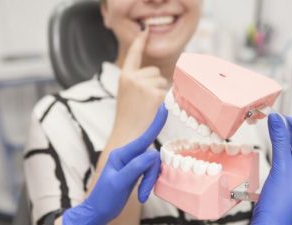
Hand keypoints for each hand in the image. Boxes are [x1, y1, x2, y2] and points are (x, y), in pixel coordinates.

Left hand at [62, 104, 167, 224]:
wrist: (98, 212)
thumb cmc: (104, 198)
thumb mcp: (119, 182)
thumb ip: (135, 167)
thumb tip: (152, 156)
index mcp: (121, 154)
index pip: (143, 137)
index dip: (156, 123)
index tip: (164, 108)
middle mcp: (128, 156)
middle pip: (151, 158)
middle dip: (151, 175)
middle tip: (144, 192)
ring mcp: (133, 164)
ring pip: (152, 167)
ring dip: (150, 182)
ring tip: (142, 196)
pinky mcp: (136, 173)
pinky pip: (150, 173)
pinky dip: (149, 184)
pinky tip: (142, 194)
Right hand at [113, 27, 168, 141]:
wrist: (127, 134)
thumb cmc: (129, 116)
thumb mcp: (127, 93)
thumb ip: (138, 80)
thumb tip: (158, 75)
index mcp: (124, 76)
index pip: (133, 54)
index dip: (140, 41)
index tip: (145, 29)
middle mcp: (132, 77)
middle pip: (155, 72)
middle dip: (155, 84)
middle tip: (144, 102)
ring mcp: (143, 85)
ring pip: (163, 81)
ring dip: (159, 93)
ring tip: (147, 107)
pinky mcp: (154, 94)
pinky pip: (167, 92)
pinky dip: (164, 101)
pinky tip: (153, 110)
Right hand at [251, 114, 291, 224]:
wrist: (270, 221)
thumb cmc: (281, 202)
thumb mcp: (281, 165)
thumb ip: (279, 140)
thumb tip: (276, 120)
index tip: (283, 115)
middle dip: (289, 132)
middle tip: (277, 119)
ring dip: (283, 140)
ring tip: (274, 126)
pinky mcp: (291, 180)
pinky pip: (288, 160)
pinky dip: (280, 150)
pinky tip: (273, 141)